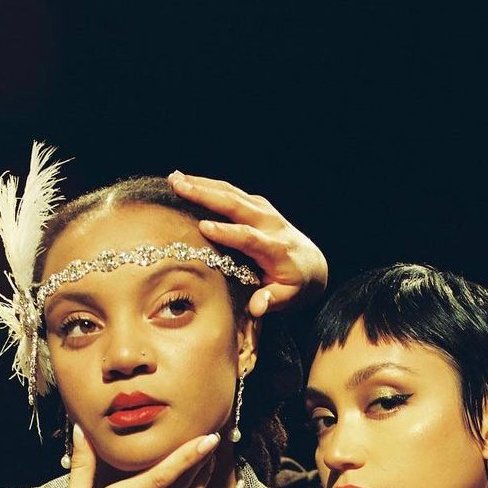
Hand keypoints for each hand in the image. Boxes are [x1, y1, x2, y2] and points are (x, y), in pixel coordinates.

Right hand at [168, 171, 327, 316]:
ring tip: (175, 179)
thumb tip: (256, 308)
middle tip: (178, 187)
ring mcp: (264, 210)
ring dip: (203, 184)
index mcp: (276, 249)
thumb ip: (271, 301)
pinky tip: (188, 181)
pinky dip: (209, 185)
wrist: (312, 264)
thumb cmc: (295, 285)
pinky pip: (231, 192)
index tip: (204, 227)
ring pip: (232, 193)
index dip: (227, 232)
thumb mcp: (288, 298)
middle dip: (206, 195)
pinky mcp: (257, 205)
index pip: (249, 237)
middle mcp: (270, 223)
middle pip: (237, 205)